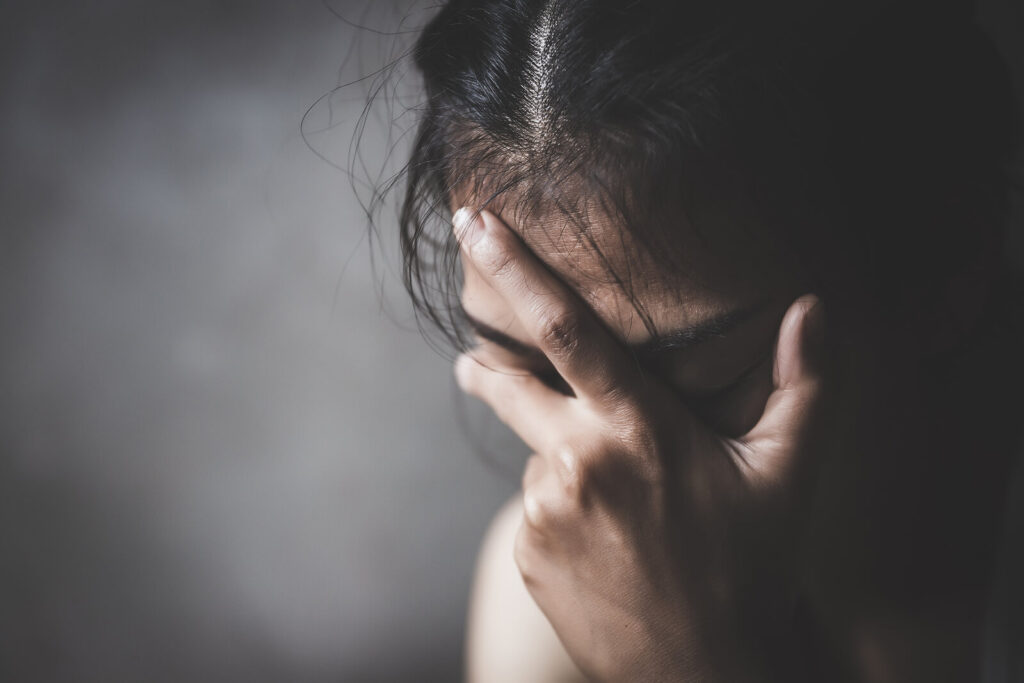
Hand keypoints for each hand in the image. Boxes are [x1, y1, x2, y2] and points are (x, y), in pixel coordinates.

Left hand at [453, 209, 826, 681]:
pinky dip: (561, 502)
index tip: (474, 224)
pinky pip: (536, 505)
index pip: (567, 331)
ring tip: (622, 503)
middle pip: (513, 385)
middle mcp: (581, 462)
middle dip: (486, 364)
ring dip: (563, 456)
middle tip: (469, 357)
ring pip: (539, 454)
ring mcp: (547, 511)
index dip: (517, 270)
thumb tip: (812, 306)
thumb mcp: (791, 476)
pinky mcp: (528, 550)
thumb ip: (806, 384)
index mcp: (642, 429)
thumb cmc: (753, 566)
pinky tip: (604, 538)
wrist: (703, 669)